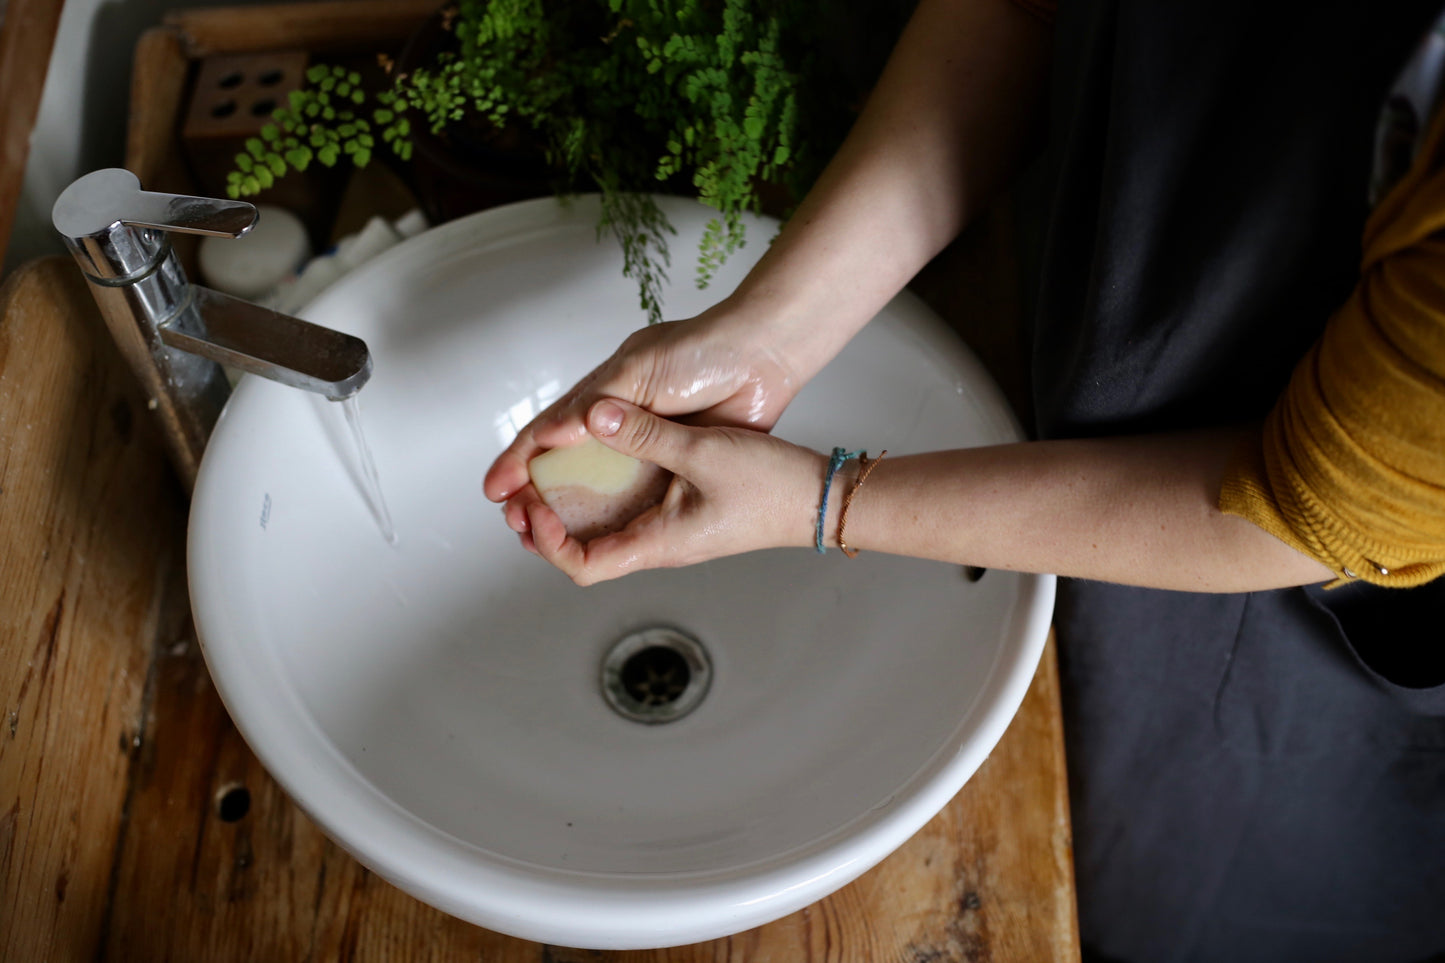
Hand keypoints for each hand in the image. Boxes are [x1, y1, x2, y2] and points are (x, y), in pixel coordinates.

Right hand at [483, 306, 799, 535]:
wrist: (763, 354)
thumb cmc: (705, 349)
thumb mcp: (643, 372)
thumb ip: (604, 405)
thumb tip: (557, 434)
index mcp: (604, 394)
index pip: (549, 432)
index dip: (519, 461)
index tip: (496, 490)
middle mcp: (621, 420)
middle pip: (567, 464)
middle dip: (538, 493)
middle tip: (518, 523)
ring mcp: (649, 443)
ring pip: (601, 484)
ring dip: (573, 509)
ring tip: (548, 537)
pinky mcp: (678, 459)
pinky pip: (640, 492)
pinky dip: (617, 512)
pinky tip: (602, 533)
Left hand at [520, 398, 824, 584]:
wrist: (821, 498)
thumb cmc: (771, 484)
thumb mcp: (703, 451)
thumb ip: (645, 433)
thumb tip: (592, 417)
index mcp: (658, 543)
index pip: (583, 565)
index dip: (548, 542)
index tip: (533, 506)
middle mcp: (659, 545)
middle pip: (584, 553)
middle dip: (545, 528)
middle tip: (519, 496)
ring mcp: (670, 532)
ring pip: (603, 532)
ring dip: (568, 511)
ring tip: (542, 481)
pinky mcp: (682, 514)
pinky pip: (627, 512)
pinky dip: (599, 495)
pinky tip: (592, 465)